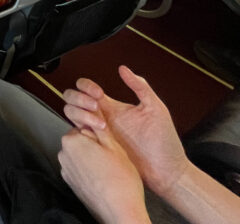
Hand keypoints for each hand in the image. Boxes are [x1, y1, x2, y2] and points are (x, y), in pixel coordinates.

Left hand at [59, 128, 149, 223]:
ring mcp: (66, 171)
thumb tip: (94, 110)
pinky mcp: (70, 183)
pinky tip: (103, 178)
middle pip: (80, 140)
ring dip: (92, 158)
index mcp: (72, 141)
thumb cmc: (121, 181)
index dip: (99, 134)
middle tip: (111, 157)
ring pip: (80, 155)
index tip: (108, 144)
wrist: (120, 212)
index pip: (83, 126)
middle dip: (94, 145)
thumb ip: (100, 126)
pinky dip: (89, 171)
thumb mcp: (114, 146)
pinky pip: (80, 169)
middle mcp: (63, 155)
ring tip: (109, 169)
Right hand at [62, 66, 189, 196]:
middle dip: (78, 98)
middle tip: (95, 106)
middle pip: (72, 99)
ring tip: (100, 125)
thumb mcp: (156, 108)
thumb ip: (140, 87)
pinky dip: (81, 131)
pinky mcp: (98, 149)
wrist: (167, 171)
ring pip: (71, 115)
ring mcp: (98, 134)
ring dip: (79, 114)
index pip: (86, 88)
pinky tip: (97, 135)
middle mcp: (102, 118)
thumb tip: (123, 69)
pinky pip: (78, 136)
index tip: (99, 94)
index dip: (87, 86)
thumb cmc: (165, 142)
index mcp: (112, 107)